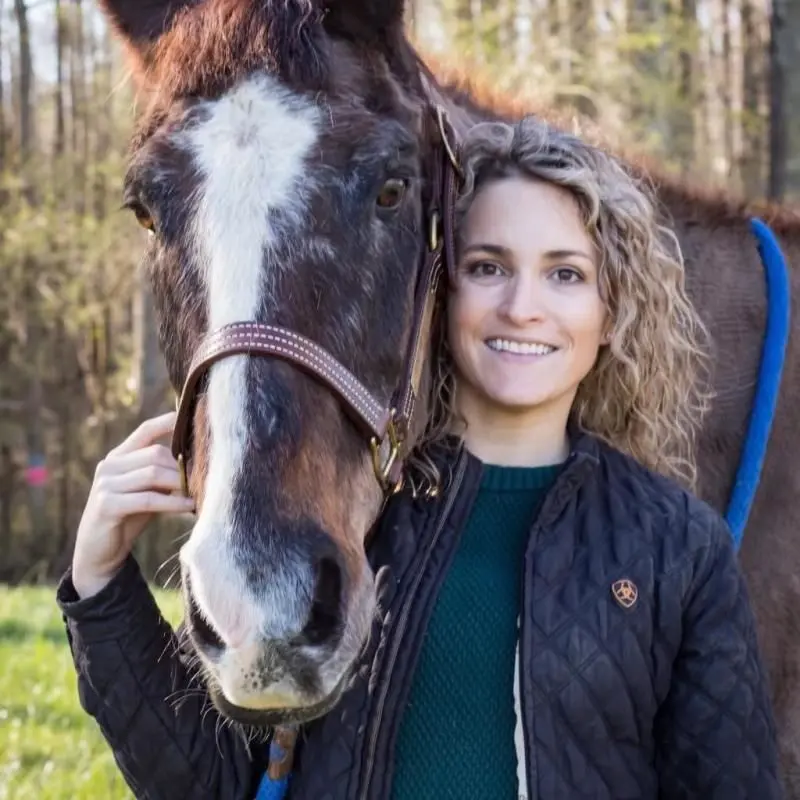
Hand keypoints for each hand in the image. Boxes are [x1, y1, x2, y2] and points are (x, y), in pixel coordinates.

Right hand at [71, 412, 194, 598]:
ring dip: (180, 483)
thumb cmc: (129, 517)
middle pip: (155, 454)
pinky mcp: (107, 505)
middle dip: (183, 466)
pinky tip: (189, 505)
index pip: (145, 430)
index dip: (168, 423)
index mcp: (119, 457)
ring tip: (199, 492)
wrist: (99, 552)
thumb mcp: (147, 490)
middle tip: (204, 477)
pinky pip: (148, 498)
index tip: (192, 420)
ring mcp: (106, 484)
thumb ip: (162, 473)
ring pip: (153, 473)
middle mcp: (110, 465)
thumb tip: (198, 462)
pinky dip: (172, 501)